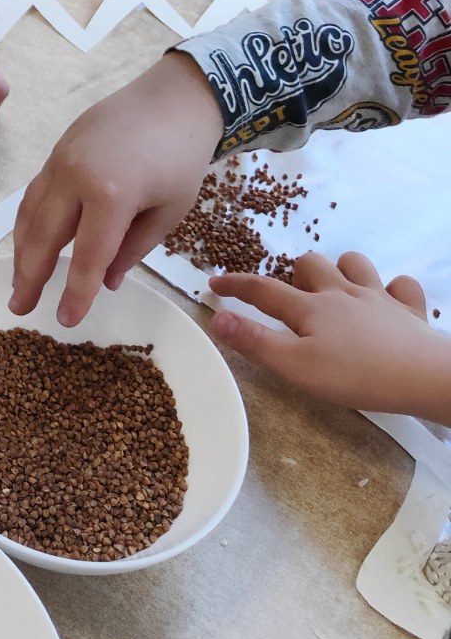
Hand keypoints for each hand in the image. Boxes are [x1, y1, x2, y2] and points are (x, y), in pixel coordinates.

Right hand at [10, 50, 221, 325]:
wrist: (175, 98)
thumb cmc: (182, 158)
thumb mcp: (169, 212)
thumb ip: (133, 249)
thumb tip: (104, 281)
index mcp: (110, 195)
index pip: (86, 257)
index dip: (75, 293)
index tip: (66, 321)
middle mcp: (74, 176)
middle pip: (44, 236)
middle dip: (30, 276)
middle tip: (20, 308)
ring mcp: (60, 159)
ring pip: (30, 212)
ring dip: (21, 250)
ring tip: (18, 282)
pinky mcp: (57, 149)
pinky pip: (35, 191)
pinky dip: (28, 221)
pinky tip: (29, 241)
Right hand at [210, 251, 450, 421]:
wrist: (423, 375)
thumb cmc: (357, 374)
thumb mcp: (297, 366)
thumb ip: (256, 342)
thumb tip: (218, 318)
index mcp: (310, 309)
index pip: (263, 289)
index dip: (236, 284)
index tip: (214, 282)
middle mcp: (341, 293)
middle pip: (310, 265)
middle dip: (296, 274)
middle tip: (294, 298)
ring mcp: (378, 298)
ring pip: (354, 263)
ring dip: (342, 271)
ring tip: (337, 291)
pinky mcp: (409, 310)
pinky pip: (402, 286)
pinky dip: (393, 290)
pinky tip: (389, 303)